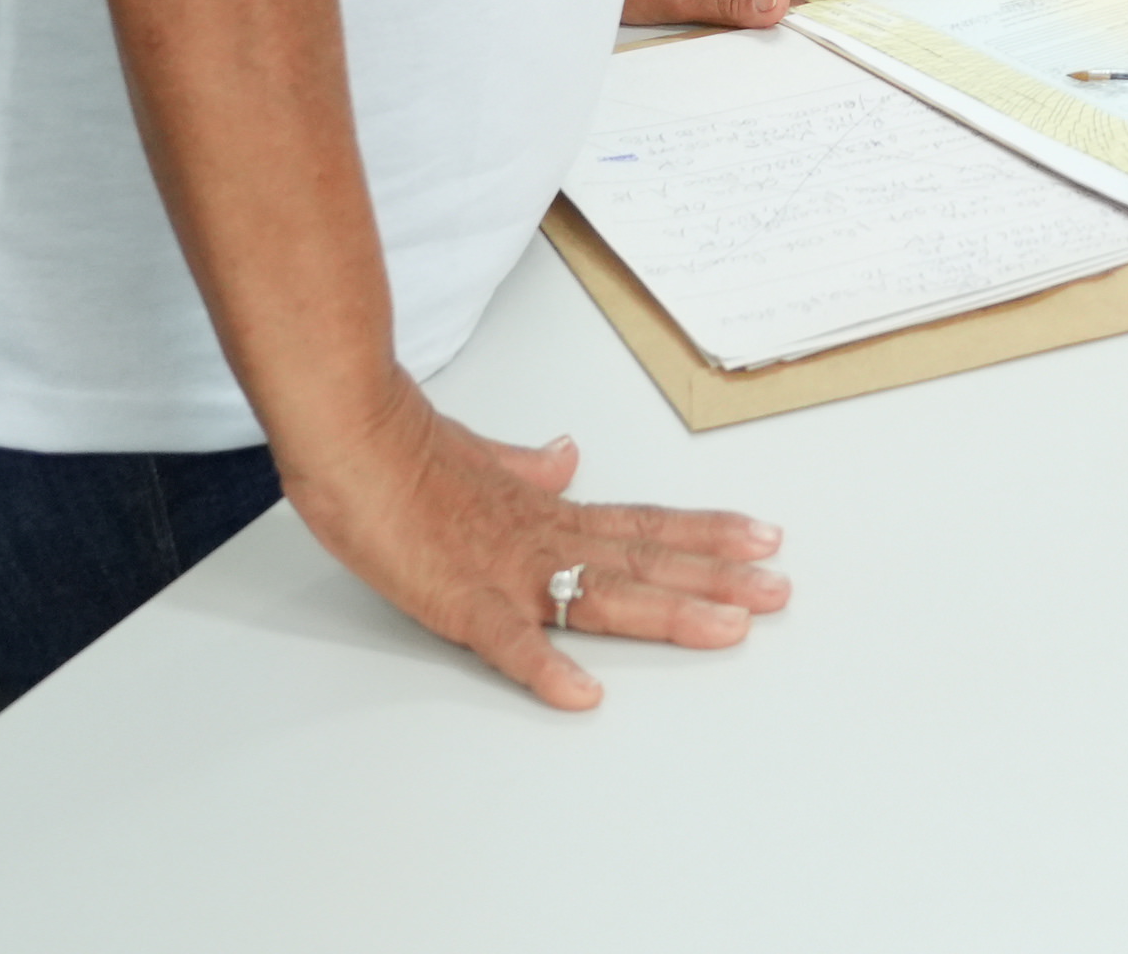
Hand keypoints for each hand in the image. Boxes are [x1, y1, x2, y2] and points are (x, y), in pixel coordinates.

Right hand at [274, 383, 793, 712]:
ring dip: (670, 611)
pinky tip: (583, 694)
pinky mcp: (459, 600)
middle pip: (644, 561)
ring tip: (730, 627)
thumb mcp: (479, 454)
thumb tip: (564, 456)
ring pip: (603, 593)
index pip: (641, 523)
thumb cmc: (401, 449)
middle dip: (716, 578)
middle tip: (779, 592)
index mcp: (545, 510)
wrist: (348, 434)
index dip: (703, 534)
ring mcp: (505, 569)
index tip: (760, 537)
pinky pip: (509, 640)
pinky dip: (546, 666)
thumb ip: (524, 465)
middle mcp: (541, 538)